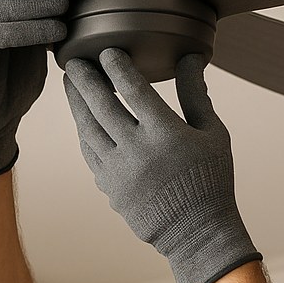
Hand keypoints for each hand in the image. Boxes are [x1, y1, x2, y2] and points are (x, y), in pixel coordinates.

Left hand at [64, 48, 260, 282]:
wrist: (197, 231)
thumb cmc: (210, 179)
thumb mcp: (212, 134)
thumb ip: (196, 94)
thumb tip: (189, 58)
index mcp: (166, 134)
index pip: (133, 89)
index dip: (117, 66)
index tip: (107, 50)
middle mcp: (138, 150)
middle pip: (101, 105)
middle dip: (85, 79)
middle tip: (73, 60)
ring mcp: (119, 171)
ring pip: (88, 128)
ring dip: (76, 103)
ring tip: (70, 83)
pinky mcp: (109, 187)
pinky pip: (90, 152)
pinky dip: (84, 131)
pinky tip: (82, 118)